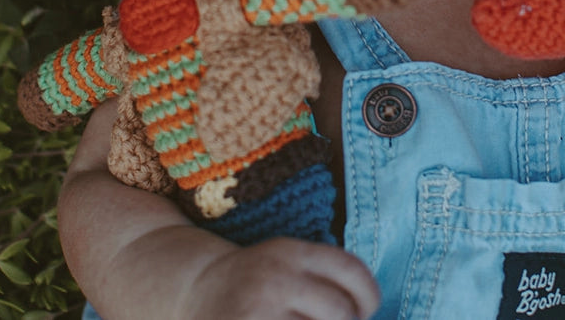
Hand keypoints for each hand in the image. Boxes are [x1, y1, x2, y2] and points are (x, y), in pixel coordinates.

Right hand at [180, 237, 380, 319]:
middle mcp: (276, 278)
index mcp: (291, 252)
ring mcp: (258, 311)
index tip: (368, 309)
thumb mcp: (288, 261)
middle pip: (340, 311)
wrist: (194, 291)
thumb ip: (324, 277)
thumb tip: (365, 312)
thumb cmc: (255, 282)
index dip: (369, 294)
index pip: (350, 269)